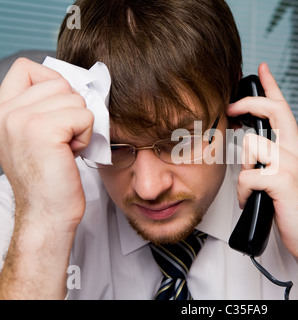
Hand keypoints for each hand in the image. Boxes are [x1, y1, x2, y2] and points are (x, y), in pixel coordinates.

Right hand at [0, 58, 92, 298]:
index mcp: (2, 110)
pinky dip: (86, 136)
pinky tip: (72, 153)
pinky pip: (84, 116)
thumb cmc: (49, 177)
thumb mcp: (36, 135)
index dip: (52, 83)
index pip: (27, 68)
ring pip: (76, 99)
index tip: (59, 111)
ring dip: (81, 125)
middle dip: (72, 110)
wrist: (46, 212)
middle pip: (60, 82)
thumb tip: (75, 84)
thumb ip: (43, 106)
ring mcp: (22, 119)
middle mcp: (6, 111)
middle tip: (64, 138)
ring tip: (67, 148)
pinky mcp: (44, 130)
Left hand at [227, 63, 297, 296]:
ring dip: (243, 169)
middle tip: (231, 108)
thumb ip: (271, 159)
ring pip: (251, 147)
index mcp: (294, 149)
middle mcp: (295, 151)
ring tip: (250, 187)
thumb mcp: (283, 177)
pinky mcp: (281, 181)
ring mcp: (289, 165)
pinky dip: (243, 192)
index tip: (261, 69)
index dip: (272, 87)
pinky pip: (247, 176)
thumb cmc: (293, 207)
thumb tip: (248, 150)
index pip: (284, 109)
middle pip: (273, 111)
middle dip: (249, 104)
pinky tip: (250, 200)